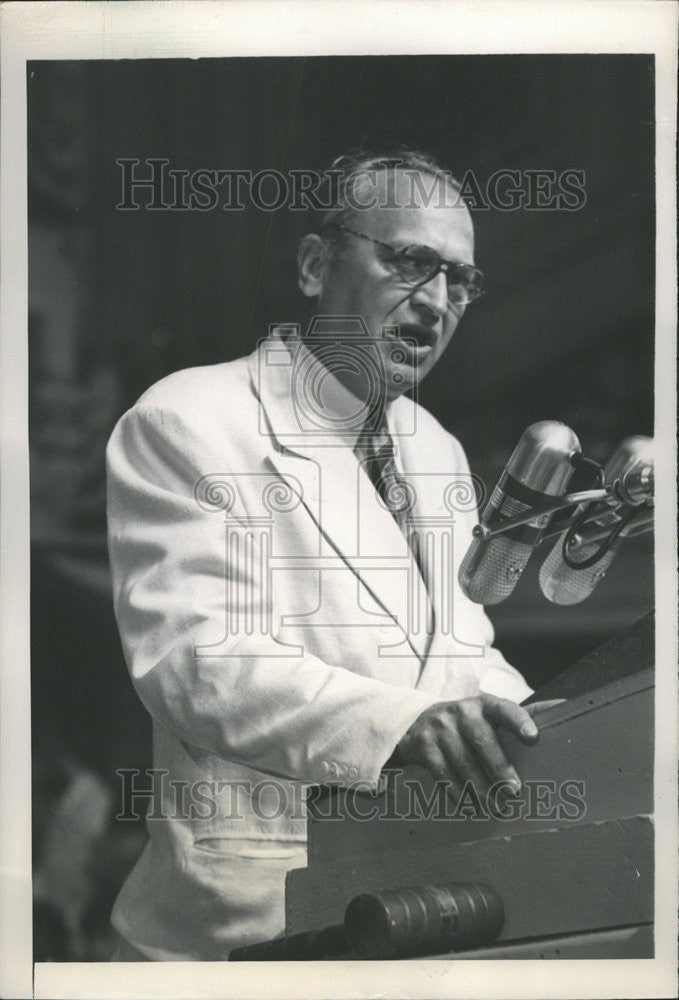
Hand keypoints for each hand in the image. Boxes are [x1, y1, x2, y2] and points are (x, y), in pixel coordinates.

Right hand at [395, 693, 544, 797]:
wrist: (419, 724)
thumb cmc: (468, 724)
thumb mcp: (489, 715)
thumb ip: (521, 716)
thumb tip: (563, 707)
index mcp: (484, 705)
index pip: (504, 709)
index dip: (519, 721)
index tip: (533, 737)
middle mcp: (461, 711)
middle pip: (482, 738)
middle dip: (499, 767)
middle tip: (514, 790)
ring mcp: (440, 727)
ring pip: (463, 761)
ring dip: (482, 788)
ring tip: (497, 807)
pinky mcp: (423, 745)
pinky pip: (443, 774)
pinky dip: (459, 794)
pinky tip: (471, 807)